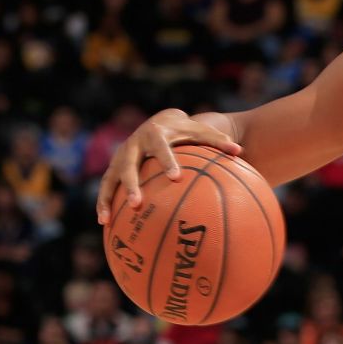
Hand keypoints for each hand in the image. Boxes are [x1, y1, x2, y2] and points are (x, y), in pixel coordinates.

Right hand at [96, 108, 241, 225]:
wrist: (161, 121)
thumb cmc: (186, 130)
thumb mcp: (201, 132)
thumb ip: (218, 142)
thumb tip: (239, 152)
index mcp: (155, 134)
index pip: (161, 148)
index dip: (167, 162)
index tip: (176, 177)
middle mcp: (134, 144)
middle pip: (128, 165)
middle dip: (131, 184)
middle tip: (136, 203)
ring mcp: (121, 157)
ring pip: (111, 177)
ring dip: (107, 198)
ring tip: (106, 219)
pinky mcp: (115, 167)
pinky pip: (107, 186)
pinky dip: (104, 202)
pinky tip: (104, 222)